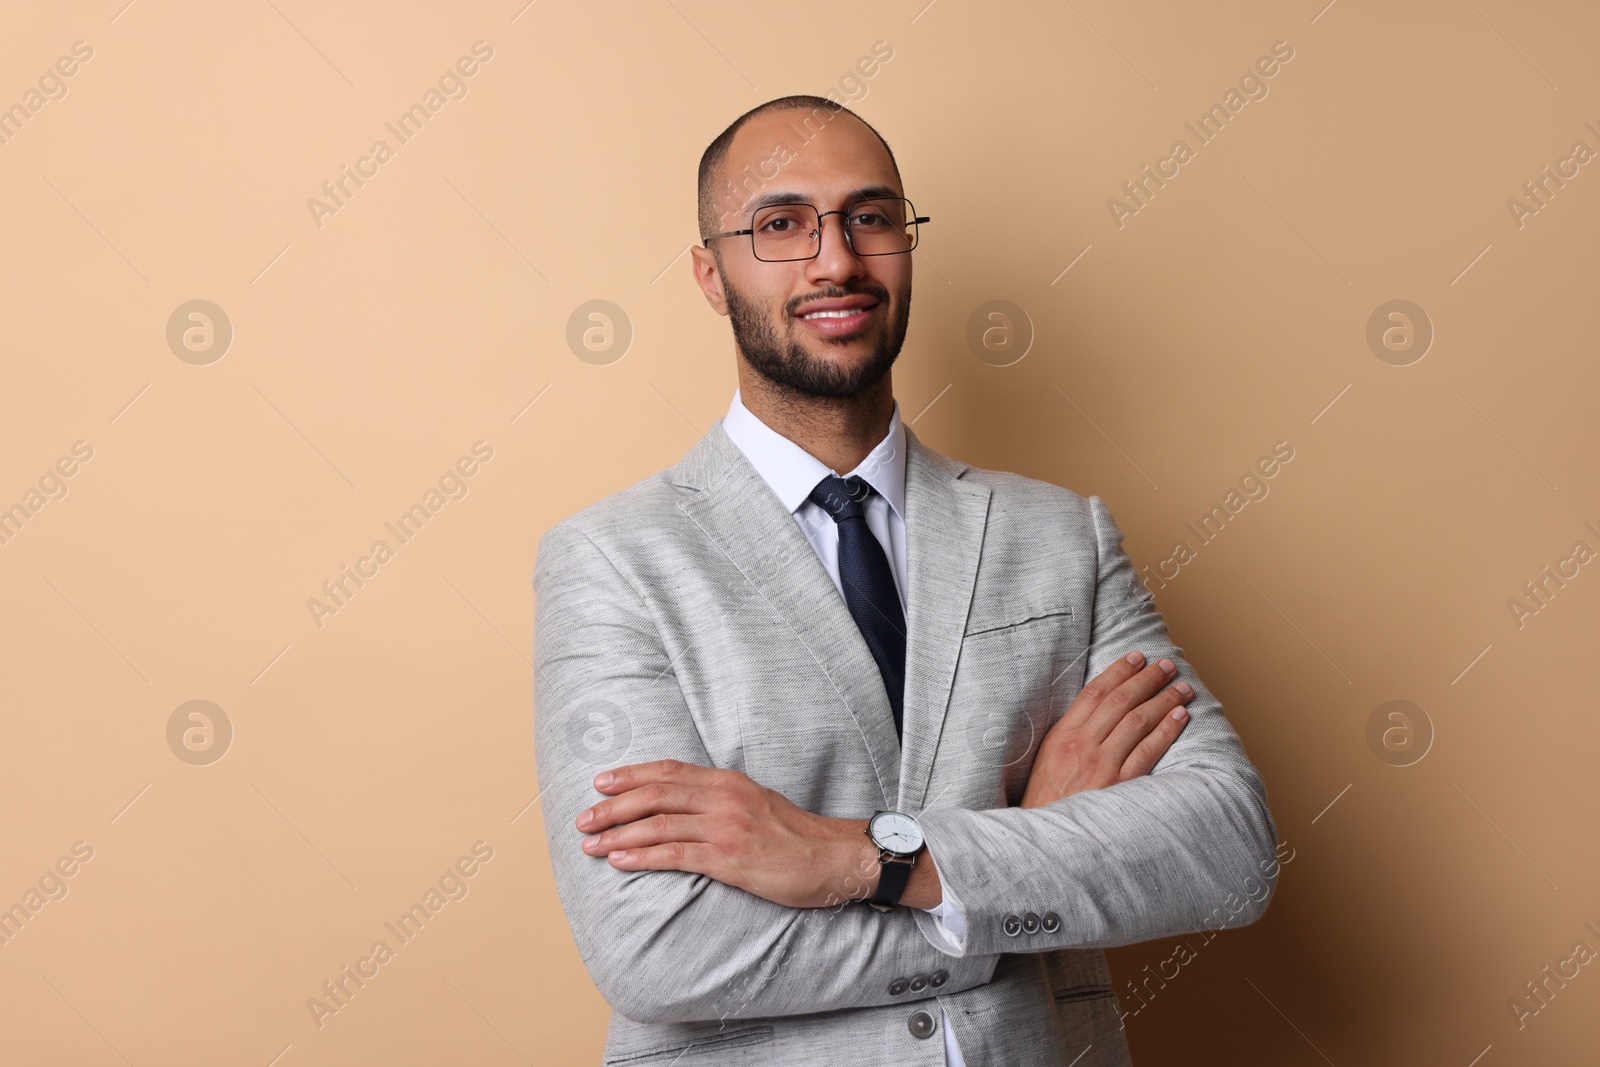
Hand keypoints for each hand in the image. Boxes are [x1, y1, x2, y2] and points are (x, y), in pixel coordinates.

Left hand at [574, 760, 883, 908]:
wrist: (834, 858)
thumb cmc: (795, 836)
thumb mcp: (756, 803)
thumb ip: (721, 800)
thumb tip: (684, 806)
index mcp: (728, 781)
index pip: (668, 771)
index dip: (631, 774)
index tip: (601, 781)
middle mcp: (723, 797)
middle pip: (655, 794)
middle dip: (613, 806)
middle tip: (583, 819)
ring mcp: (725, 826)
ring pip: (658, 824)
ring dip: (618, 834)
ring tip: (591, 845)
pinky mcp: (729, 858)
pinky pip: (676, 854)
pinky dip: (642, 856)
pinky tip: (620, 860)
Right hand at [1019, 650, 1191, 808]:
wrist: (1047, 837)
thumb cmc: (1046, 799)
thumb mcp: (1047, 759)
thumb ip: (1071, 734)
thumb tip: (1100, 710)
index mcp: (1062, 735)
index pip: (1095, 692)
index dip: (1119, 671)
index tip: (1137, 657)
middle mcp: (1082, 745)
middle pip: (1121, 701)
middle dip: (1147, 678)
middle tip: (1168, 666)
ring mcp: (1102, 765)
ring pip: (1138, 721)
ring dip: (1164, 699)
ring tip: (1182, 688)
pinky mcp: (1119, 785)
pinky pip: (1148, 751)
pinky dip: (1166, 730)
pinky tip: (1180, 717)